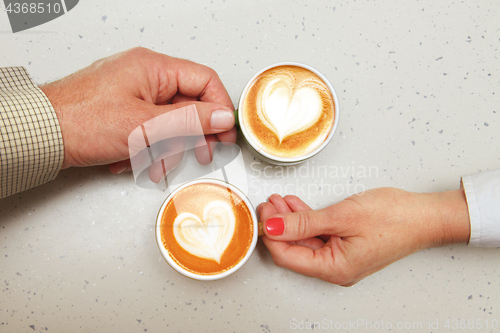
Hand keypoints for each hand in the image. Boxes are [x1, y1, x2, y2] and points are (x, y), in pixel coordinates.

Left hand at [39, 47, 235, 175]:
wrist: (40, 135)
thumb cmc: (81, 122)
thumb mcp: (146, 124)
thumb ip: (190, 119)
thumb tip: (221, 116)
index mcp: (154, 68)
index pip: (204, 81)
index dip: (219, 109)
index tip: (224, 134)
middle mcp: (145, 76)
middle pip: (188, 103)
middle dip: (192, 135)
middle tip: (201, 153)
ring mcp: (133, 93)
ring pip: (168, 121)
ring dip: (165, 148)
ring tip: (153, 165)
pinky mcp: (122, 110)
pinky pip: (149, 128)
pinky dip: (145, 148)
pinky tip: (131, 161)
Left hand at [258, 188, 469, 285]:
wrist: (425, 215)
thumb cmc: (394, 218)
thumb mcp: (341, 216)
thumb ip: (303, 222)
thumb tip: (273, 226)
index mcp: (334, 268)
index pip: (287, 256)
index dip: (271, 233)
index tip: (264, 212)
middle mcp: (336, 268)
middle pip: (294, 249)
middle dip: (279, 224)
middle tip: (269, 203)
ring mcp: (341, 258)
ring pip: (305, 240)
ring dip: (291, 220)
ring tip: (279, 201)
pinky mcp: (346, 246)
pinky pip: (318, 235)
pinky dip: (306, 220)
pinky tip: (296, 206)